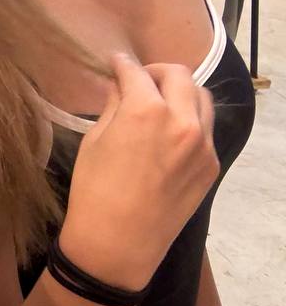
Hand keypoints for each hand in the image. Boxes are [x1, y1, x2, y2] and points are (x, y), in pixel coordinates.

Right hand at [60, 55, 216, 290]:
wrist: (119, 242)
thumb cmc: (94, 190)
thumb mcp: (94, 140)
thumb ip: (112, 106)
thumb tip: (119, 87)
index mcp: (146, 110)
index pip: (136, 72)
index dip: (122, 64)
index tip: (115, 63)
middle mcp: (182, 121)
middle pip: (179, 75)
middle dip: (156, 71)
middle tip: (138, 81)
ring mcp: (203, 144)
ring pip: (201, 98)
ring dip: (180, 92)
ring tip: (159, 104)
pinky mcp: (211, 166)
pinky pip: (205, 129)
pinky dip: (189, 120)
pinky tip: (168, 135)